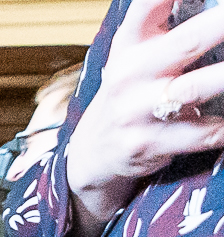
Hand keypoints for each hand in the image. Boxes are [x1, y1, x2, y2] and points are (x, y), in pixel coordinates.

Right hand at [67, 0, 223, 231]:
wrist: (92, 154)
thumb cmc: (130, 91)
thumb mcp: (135, 51)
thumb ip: (164, 20)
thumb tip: (210, 2)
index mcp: (130, 41)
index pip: (148, 4)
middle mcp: (130, 73)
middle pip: (188, 41)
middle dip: (221, 25)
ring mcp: (136, 111)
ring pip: (198, 89)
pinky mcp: (148, 145)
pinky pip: (204, 133)